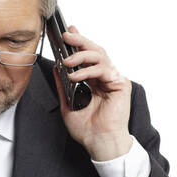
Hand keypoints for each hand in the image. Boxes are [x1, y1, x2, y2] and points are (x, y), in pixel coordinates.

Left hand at [57, 24, 132, 160]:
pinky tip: (75, 75)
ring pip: (100, 55)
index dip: (78, 43)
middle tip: (67, 35)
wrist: (99, 143)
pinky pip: (103, 69)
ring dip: (82, 54)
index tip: (67, 33)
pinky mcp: (120, 84)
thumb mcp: (68, 103)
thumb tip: (56, 68)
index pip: (86, 57)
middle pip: (94, 51)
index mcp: (93, 81)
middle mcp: (104, 77)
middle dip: (80, 41)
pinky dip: (88, 70)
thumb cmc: (88, 129)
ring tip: (67, 60)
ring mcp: (113, 79)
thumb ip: (63, 85)